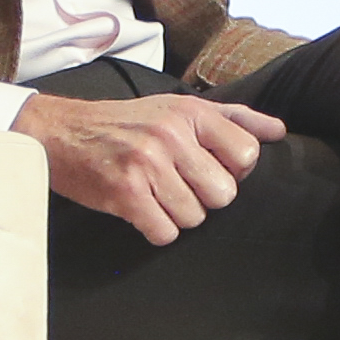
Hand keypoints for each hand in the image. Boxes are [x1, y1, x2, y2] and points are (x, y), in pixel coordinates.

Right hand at [15, 88, 286, 246]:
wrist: (61, 131)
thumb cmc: (128, 122)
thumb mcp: (179, 106)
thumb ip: (233, 118)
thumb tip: (278, 132)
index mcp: (190, 112)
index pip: (246, 155)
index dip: (232, 171)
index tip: (208, 167)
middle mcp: (171, 135)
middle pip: (224, 194)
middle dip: (204, 197)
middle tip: (179, 184)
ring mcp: (146, 164)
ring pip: (194, 218)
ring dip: (177, 214)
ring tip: (156, 195)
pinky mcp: (124, 193)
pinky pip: (165, 233)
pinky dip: (156, 229)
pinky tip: (142, 210)